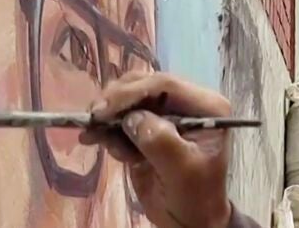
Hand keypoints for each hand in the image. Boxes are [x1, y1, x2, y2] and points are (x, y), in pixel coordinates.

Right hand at [80, 72, 232, 227]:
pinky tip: (102, 144)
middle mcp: (187, 104)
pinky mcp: (148, 129)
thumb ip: (161, 141)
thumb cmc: (195, 194)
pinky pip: (122, 120)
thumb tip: (134, 118)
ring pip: (129, 99)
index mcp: (206, 106)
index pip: (165, 85)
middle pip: (145, 85)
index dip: (132, 92)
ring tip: (94, 138)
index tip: (102, 111)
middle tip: (92, 120)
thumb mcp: (183, 169)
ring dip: (109, 117)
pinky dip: (109, 131)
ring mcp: (166, 115)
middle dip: (116, 100)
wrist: (189, 219)